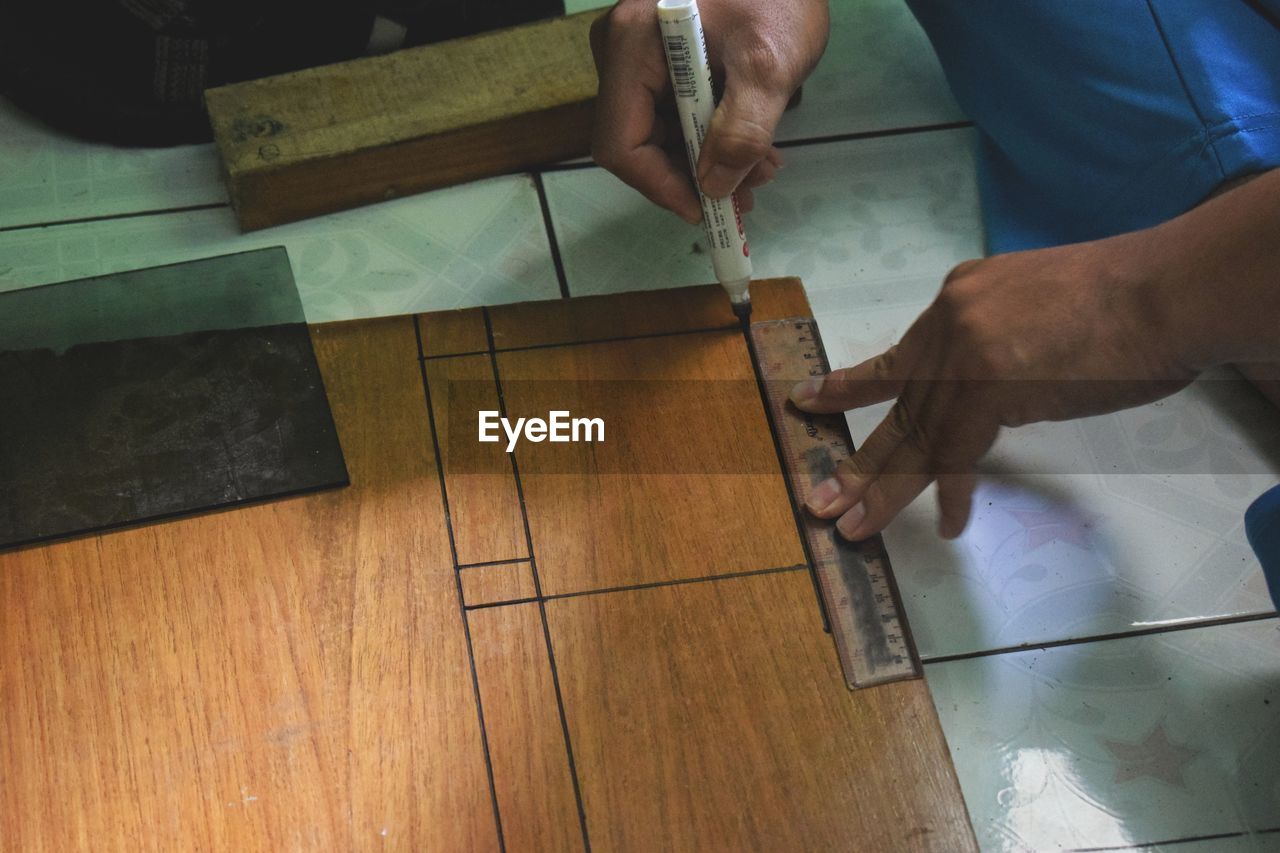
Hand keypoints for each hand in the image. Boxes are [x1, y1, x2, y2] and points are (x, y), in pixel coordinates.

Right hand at [589, 0, 828, 222]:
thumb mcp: (768, 66)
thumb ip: (743, 131)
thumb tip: (714, 187)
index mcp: (632, 44)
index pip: (622, 142)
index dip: (660, 186)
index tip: (705, 209)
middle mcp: (623, 51)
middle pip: (638, 142)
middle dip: (693, 176)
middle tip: (748, 194)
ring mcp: (638, 56)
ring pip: (658, 134)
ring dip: (707, 161)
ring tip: (762, 167)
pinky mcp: (659, 60)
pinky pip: (672, 114)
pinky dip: (709, 138)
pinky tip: (750, 145)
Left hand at [789, 232, 1195, 540]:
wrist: (1166, 290)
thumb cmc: (1127, 301)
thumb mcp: (1042, 304)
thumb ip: (1001, 339)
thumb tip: (999, 379)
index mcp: (960, 296)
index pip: (903, 356)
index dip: (853, 384)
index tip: (810, 400)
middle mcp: (950, 322)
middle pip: (899, 405)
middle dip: (858, 459)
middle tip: (818, 497)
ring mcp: (965, 353)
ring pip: (917, 436)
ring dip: (885, 490)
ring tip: (851, 527)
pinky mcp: (989, 387)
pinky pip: (960, 454)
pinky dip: (956, 493)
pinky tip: (950, 526)